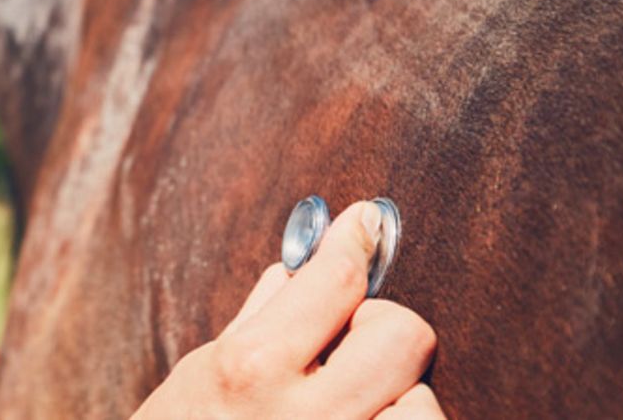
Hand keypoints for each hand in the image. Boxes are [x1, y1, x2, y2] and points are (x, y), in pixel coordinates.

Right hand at [133, 202, 443, 418]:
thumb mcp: (196, 377)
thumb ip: (257, 321)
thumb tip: (297, 269)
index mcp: (251, 369)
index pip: (333, 281)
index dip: (354, 240)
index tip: (364, 223)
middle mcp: (305, 419)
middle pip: (402, 335)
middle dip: (379, 329)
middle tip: (347, 344)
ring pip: (427, 407)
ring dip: (397, 400)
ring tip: (354, 407)